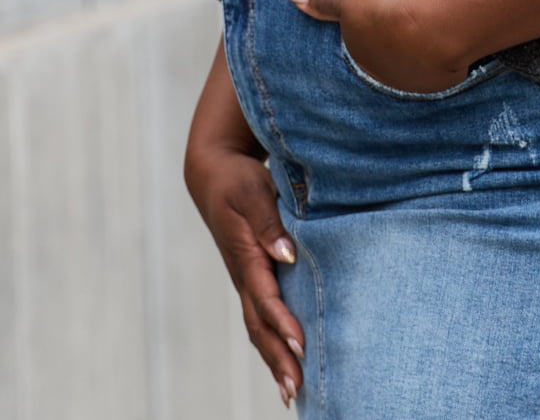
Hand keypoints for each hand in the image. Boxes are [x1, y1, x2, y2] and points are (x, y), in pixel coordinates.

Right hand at [185, 41, 304, 408]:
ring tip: (294, 391)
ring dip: (274, 358)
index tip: (302, 346)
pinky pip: (261, 315)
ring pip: (258, 326)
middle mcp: (243, 274)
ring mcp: (245, 278)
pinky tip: (288, 358)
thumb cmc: (236, 178)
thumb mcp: (252, 191)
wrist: (212, 172)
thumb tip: (287, 254)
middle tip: (297, 391)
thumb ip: (270, 222)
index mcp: (244, 255)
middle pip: (260, 325)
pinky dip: (272, 340)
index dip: (284, 323)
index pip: (266, 297)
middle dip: (277, 358)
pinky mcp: (251, 275)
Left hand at [288, 0, 469, 92]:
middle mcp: (382, 79)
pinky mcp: (436, 85)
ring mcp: (409, 85)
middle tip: (400, 31)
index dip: (369, 38)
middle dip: (390, 52)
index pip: (360, 52)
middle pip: (384, 63)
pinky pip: (434, 74)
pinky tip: (440, 47)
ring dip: (413, 58)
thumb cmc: (384, 14)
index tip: (378, 26)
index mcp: (360, 60)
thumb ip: (322, 2)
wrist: (429, 30)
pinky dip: (436, 62)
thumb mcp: (349, 1)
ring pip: (409, 71)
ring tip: (422, 38)